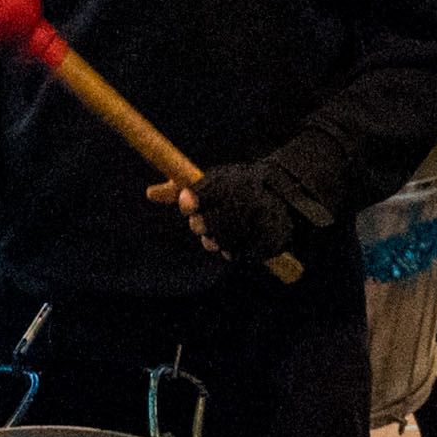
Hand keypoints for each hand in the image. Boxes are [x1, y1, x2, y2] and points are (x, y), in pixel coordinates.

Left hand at [156, 158, 309, 262]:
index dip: (190, 202)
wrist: (286, 199)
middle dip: (201, 225)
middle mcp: (244, 200)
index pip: (198, 195)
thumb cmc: (240, 189)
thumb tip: (149, 193)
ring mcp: (257, 222)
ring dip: (217, 240)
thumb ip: (181, 189)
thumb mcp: (214, 182)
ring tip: (227, 230)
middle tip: (207, 221)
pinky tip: (242, 238)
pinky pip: (235, 254)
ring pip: (217, 242)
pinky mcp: (267, 242)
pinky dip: (234, 249)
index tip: (188, 203)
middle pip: (203, 224)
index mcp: (230, 181)